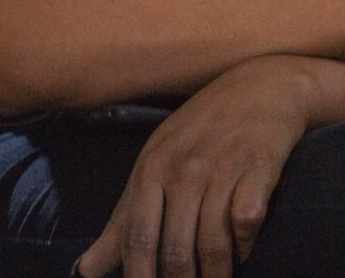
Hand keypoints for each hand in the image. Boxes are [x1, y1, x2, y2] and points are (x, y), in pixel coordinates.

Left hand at [73, 55, 317, 277]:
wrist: (261, 84)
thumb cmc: (201, 129)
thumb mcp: (154, 164)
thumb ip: (123, 220)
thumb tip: (83, 271)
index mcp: (151, 169)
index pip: (136, 238)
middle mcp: (183, 168)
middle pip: (175, 250)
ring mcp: (221, 166)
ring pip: (213, 243)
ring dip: (216, 274)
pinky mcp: (259, 165)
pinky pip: (247, 220)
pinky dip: (245, 245)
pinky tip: (244, 251)